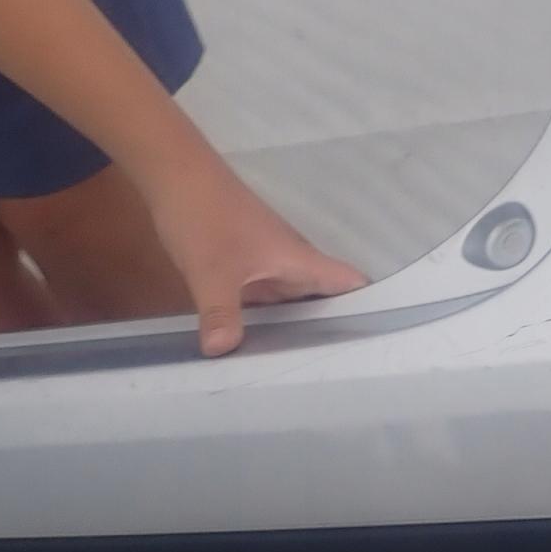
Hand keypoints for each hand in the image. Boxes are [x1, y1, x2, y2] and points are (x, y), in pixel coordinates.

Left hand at [143, 156, 367, 356]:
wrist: (173, 174)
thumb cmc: (205, 216)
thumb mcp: (212, 271)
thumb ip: (221, 312)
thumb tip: (221, 352)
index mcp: (299, 261)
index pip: (351, 283)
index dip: (372, 309)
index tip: (377, 345)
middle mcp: (290, 264)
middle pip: (325, 300)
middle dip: (332, 333)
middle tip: (337, 378)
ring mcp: (267, 264)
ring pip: (292, 302)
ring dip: (297, 330)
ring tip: (301, 370)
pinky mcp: (244, 265)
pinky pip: (265, 299)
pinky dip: (266, 320)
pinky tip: (254, 344)